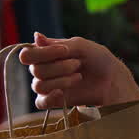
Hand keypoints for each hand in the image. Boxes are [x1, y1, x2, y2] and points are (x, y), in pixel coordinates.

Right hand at [17, 32, 138, 108]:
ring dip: (60, 80)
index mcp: (45, 53)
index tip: (65, 50)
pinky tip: (62, 93)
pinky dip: (50, 97)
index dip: (42, 53)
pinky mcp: (54, 100)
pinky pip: (40, 102)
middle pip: (35, 70)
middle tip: (78, 64)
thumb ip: (55, 44)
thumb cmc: (96, 58)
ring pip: (39, 86)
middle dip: (59, 67)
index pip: (27, 55)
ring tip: (78, 77)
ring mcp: (47, 85)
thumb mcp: (79, 46)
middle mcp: (43, 69)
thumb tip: (35, 36)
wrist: (111, 79)